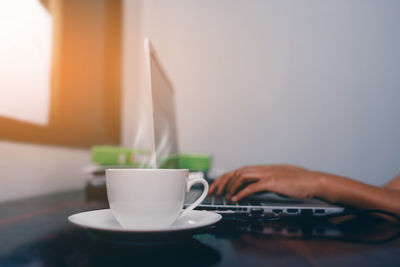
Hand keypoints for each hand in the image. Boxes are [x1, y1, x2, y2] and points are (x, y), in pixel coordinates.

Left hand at [208, 164, 322, 201]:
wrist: (314, 181)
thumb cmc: (298, 183)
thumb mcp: (277, 181)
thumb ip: (264, 183)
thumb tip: (252, 190)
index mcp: (263, 169)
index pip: (239, 171)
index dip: (226, 178)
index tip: (217, 186)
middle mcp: (263, 169)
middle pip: (236, 172)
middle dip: (222, 181)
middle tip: (213, 191)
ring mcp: (267, 174)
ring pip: (241, 176)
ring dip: (230, 187)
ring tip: (223, 195)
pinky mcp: (272, 182)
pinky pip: (252, 187)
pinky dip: (242, 193)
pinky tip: (236, 198)